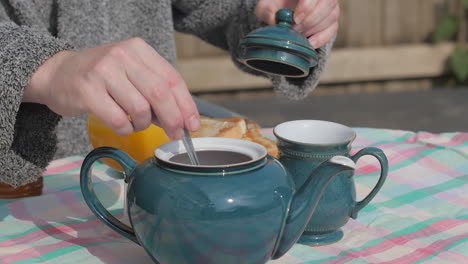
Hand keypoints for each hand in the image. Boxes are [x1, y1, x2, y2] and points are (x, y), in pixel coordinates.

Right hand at [24, 38, 199, 138]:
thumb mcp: (132, 73)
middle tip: (175, 134)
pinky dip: (125, 129)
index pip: (172, 79)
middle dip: (172, 119)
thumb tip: (181, 120)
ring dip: (144, 124)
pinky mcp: (87, 90)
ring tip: (137, 124)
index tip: (192, 124)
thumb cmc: (103, 78)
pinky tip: (122, 126)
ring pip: (140, 108)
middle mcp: (122, 55)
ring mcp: (103, 72)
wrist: (59, 74)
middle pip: (160, 93)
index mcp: (139, 49)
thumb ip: (156, 91)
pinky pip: (118, 119)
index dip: (186, 105)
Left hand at [255, 0, 339, 47]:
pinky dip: (321, 38)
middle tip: (295, 30)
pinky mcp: (332, 21)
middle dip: (310, 20)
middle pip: (328, 3)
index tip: (295, 18)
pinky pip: (333, 29)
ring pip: (332, 16)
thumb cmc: (274, 7)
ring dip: (314, 29)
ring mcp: (329, 7)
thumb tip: (275, 20)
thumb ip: (267, 11)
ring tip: (299, 35)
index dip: (307, 5)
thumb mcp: (265, 7)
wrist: (282, 15)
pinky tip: (309, 43)